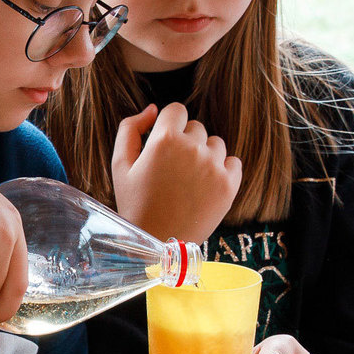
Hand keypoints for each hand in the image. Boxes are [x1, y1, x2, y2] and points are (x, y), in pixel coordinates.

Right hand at [109, 103, 241, 242]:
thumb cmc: (135, 204)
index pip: (176, 110)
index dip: (168, 126)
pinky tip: (206, 185)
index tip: (164, 145)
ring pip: (215, 143)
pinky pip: (233, 162)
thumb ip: (130, 128)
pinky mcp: (230, 185)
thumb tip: (153, 109)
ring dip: (204, 155)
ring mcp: (214, 166)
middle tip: (173, 170)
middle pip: (196, 127)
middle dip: (185, 142)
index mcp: (164, 139)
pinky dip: (223, 169)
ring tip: (189, 180)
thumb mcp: (120, 165)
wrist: (158, 244)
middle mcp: (192, 148)